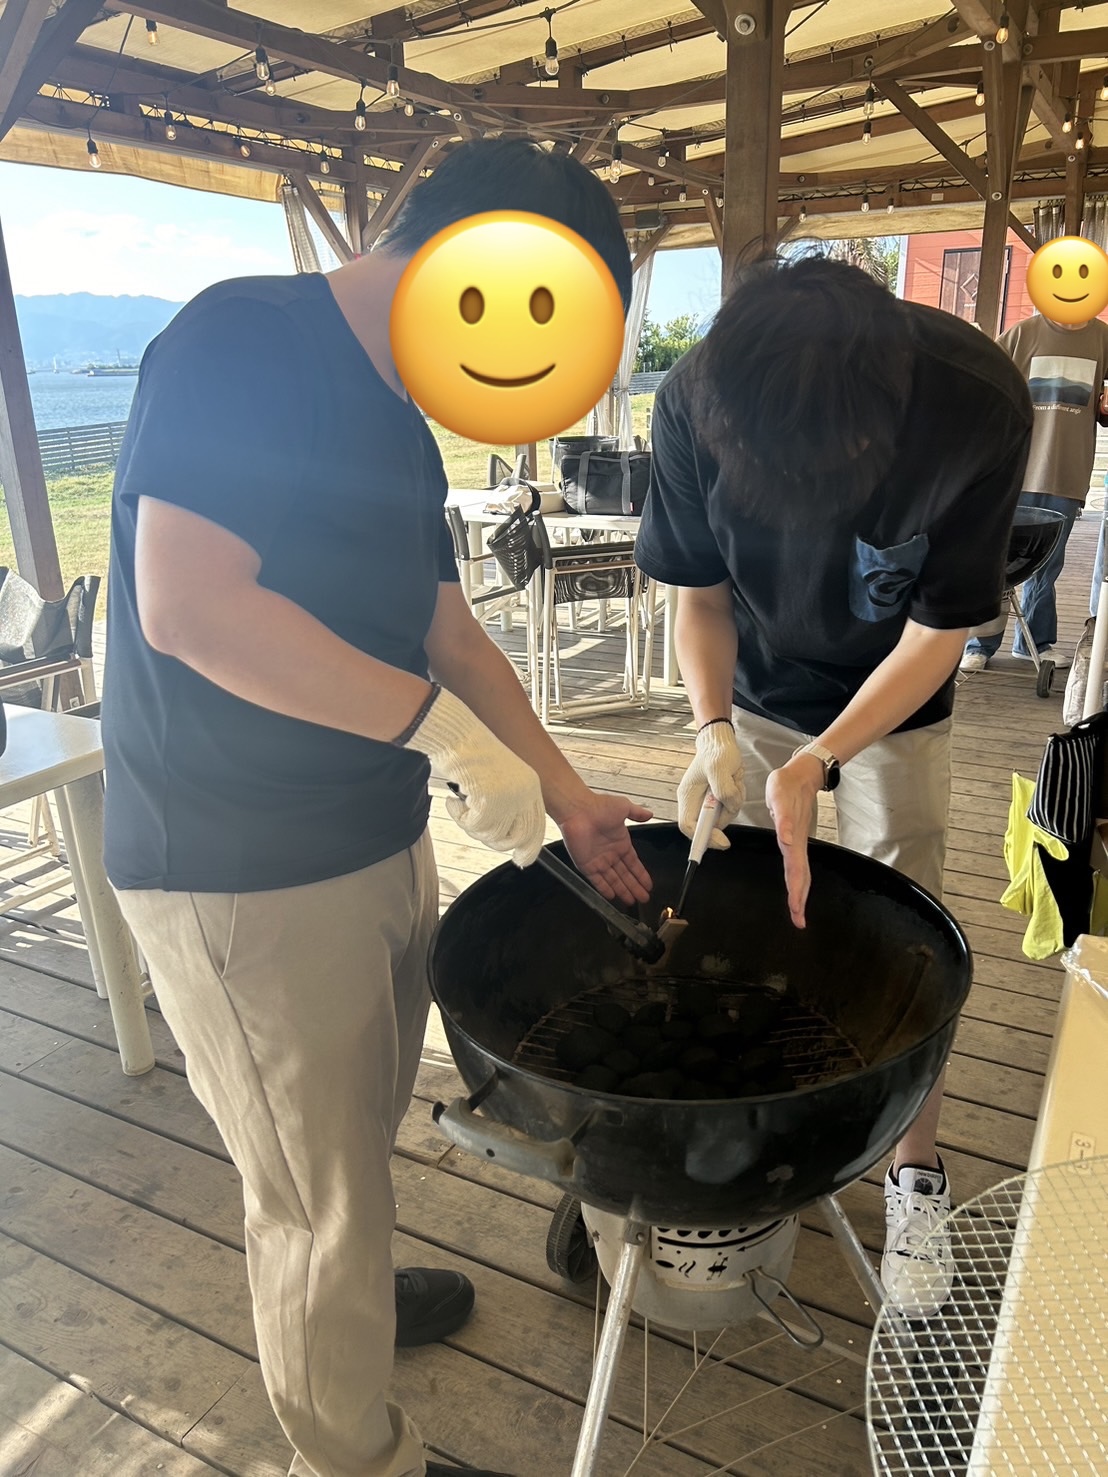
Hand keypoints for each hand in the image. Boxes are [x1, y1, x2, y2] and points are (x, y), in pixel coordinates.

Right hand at [402, 687, 546, 864]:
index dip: (528, 846)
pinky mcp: (491, 800)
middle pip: (519, 838)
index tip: (520, 857)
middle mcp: (525, 792)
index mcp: (531, 785)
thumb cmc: (472, 751)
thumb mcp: (500, 776)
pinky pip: (474, 826)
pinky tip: (454, 802)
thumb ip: (507, 802)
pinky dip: (459, 817)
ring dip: (473, 827)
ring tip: (462, 808)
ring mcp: (509, 797)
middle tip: (482, 837)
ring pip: (494, 836)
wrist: (456, 735)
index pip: (537, 827)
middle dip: (499, 844)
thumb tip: (504, 831)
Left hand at [557, 791, 653, 905]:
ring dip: (623, 891)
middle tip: (644, 898)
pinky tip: (613, 897)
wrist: (578, 810)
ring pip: (613, 880)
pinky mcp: (586, 865)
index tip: (648, 884)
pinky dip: (604, 889)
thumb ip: (637, 813)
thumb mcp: (624, 807)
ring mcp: (598, 860)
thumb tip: (650, 814)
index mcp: (620, 842)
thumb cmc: (599, 806)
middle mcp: (610, 853)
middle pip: (625, 875)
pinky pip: (597, 880)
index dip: (641, 874)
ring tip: (632, 901)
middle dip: (635, 887)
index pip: (633, 863)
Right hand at [676, 720, 744, 848]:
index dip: (704, 838)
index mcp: (688, 796)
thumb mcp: (719, 767)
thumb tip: (728, 806)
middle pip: (710, 825)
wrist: (721, 741)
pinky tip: (735, 781)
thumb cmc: (716, 751)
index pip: (689, 827)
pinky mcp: (718, 799)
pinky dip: (738, 796)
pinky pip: (731, 808)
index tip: (723, 841)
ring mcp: (707, 802)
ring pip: (724, 817)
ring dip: (735, 801)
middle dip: (726, 813)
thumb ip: (723, 790)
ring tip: (734, 780)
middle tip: (734, 792)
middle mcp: (695, 802)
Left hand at [765, 754, 822, 927]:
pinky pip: (797, 858)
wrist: (799, 776)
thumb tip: (787, 841)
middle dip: (799, 898)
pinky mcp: (794, 834)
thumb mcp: (780, 798)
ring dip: (799, 892)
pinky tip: (797, 888)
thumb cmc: (786, 787)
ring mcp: (796, 839)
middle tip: (799, 920)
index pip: (794, 870)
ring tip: (798, 911)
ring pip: (800, 871)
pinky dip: (798, 875)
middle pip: (799, 875)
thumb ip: (784, 820)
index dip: (796, 891)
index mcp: (790, 837)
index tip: (796, 909)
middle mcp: (795, 842)